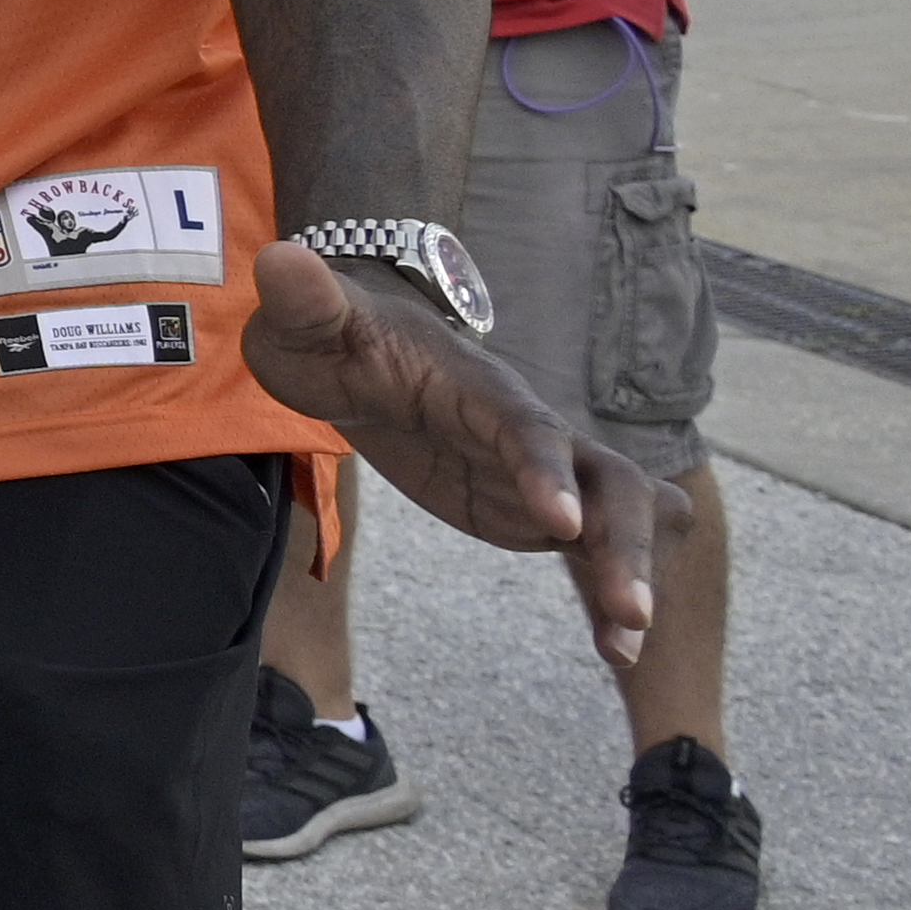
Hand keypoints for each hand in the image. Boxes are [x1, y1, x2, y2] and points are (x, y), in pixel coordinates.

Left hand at [246, 241, 661, 661]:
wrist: (354, 352)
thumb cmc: (332, 335)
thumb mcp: (310, 322)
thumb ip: (306, 298)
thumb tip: (282, 255)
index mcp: (479, 388)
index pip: (524, 426)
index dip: (546, 468)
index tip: (563, 521)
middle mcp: (528, 429)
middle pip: (604, 480)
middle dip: (621, 541)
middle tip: (628, 610)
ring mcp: (539, 471)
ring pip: (611, 520)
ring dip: (626, 576)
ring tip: (626, 648)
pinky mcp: (531, 508)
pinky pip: (584, 554)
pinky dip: (603, 597)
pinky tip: (616, 654)